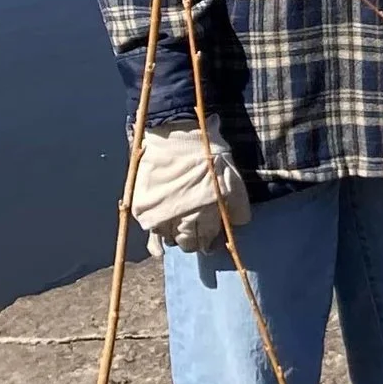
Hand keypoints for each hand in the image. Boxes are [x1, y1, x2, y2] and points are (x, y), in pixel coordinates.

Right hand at [129, 124, 251, 255]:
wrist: (175, 133)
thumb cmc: (208, 153)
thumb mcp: (232, 177)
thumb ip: (237, 206)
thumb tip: (239, 224)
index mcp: (206, 209)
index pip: (208, 238)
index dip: (211, 241)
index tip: (212, 242)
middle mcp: (182, 216)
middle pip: (188, 243)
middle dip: (194, 242)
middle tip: (196, 238)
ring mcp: (160, 214)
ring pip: (170, 239)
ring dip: (176, 238)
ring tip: (180, 232)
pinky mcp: (143, 208)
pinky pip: (151, 233)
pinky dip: (156, 241)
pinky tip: (159, 250)